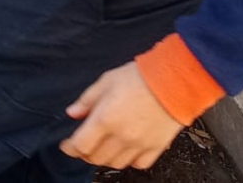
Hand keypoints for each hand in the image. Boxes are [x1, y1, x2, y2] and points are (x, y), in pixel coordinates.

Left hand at [59, 62, 182, 169]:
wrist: (175, 80)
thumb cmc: (141, 77)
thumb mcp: (106, 81)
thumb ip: (87, 100)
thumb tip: (73, 113)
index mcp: (105, 119)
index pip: (81, 145)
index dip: (70, 147)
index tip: (67, 144)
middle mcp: (122, 135)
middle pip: (96, 158)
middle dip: (85, 153)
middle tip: (83, 145)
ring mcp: (140, 144)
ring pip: (116, 163)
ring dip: (105, 158)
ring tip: (102, 147)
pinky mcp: (156, 147)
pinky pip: (139, 164)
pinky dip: (129, 160)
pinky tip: (125, 150)